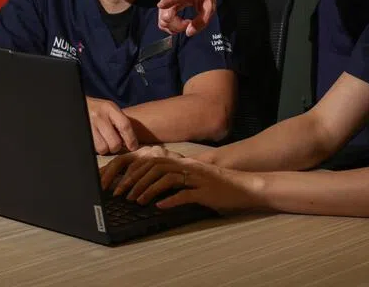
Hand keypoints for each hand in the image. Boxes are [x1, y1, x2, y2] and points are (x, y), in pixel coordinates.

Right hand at [87, 97, 139, 154]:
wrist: (76, 104)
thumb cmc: (96, 108)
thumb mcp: (109, 108)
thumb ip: (119, 121)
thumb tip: (131, 141)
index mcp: (109, 107)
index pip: (124, 125)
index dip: (131, 139)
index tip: (133, 147)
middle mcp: (98, 116)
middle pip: (114, 142)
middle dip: (116, 147)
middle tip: (115, 144)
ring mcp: (89, 125)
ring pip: (103, 148)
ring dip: (105, 149)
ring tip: (104, 142)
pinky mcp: (82, 134)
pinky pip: (93, 148)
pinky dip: (96, 148)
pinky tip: (96, 141)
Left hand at [116, 156, 265, 214]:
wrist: (245, 187)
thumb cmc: (219, 186)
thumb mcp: (195, 180)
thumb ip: (176, 181)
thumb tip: (154, 190)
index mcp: (184, 163)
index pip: (153, 161)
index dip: (135, 171)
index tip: (122, 183)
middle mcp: (189, 167)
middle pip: (156, 168)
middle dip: (136, 181)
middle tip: (123, 194)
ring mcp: (198, 179)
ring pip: (167, 179)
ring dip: (149, 190)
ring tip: (137, 201)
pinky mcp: (206, 192)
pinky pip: (185, 195)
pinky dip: (170, 200)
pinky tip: (159, 206)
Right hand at [156, 0, 216, 34]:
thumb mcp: (210, 8)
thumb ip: (201, 21)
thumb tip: (188, 33)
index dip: (167, 1)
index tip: (161, 5)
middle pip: (166, 15)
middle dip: (176, 25)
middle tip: (189, 23)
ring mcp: (166, 0)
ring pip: (162, 20)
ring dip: (173, 27)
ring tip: (186, 23)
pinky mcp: (165, 6)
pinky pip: (162, 21)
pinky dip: (170, 27)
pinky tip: (180, 24)